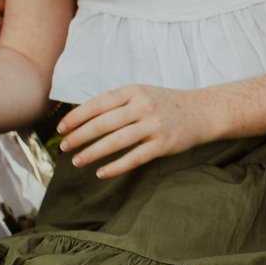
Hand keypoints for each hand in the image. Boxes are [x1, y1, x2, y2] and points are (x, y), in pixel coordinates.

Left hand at [58, 84, 216, 177]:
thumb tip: (82, 117)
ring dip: (93, 152)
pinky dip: (116, 167)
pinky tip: (101, 173)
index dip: (77, 116)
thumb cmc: (166, 104)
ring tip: (77, 161)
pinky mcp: (164, 144)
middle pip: (103, 123)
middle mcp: (143, 106)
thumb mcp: (142, 94)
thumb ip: (117, 103)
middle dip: (79, 136)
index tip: (61, 129)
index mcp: (133, 91)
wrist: (203, 111)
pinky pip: (135, 158)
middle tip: (64, 147)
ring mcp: (154, 125)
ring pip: (116, 141)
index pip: (98, 103)